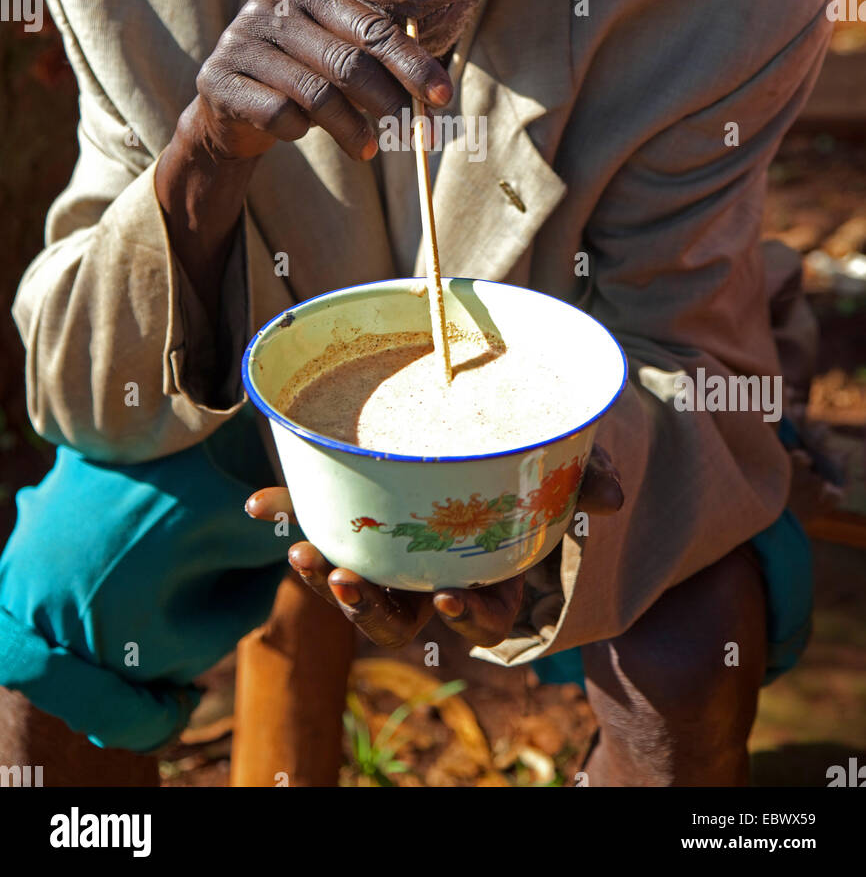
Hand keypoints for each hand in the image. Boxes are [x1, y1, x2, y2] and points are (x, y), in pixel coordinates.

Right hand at [190, 0, 452, 161]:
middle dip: (388, 102)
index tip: (442, 98)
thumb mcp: (336, 58)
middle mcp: (270, 6)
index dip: (412, 65)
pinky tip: (300, 132)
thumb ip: (377, 63)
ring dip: (351, 129)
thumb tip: (437, 95)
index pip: (373, 29)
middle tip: (410, 134)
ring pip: (314, 94)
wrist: (228, 106)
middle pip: (347, 62)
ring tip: (367, 150)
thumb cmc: (299, 77)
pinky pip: (278, 114)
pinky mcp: (218, 80)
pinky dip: (298, 130)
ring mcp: (239, 41)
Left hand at [245, 442, 622, 648]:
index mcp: (492, 576)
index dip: (468, 614)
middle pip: (403, 617)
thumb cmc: (534, 467)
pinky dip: (292, 514)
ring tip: (303, 555)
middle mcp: (437, 578)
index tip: (451, 597)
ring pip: (357, 589)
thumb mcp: (566, 469)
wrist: (499, 432)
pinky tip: (261, 507)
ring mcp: (395, 556)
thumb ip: (590, 478)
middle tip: (352, 582)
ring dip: (326, 579)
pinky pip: (323, 525)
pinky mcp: (359, 520)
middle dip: (373, 610)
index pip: (483, 617)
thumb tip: (611, 498)